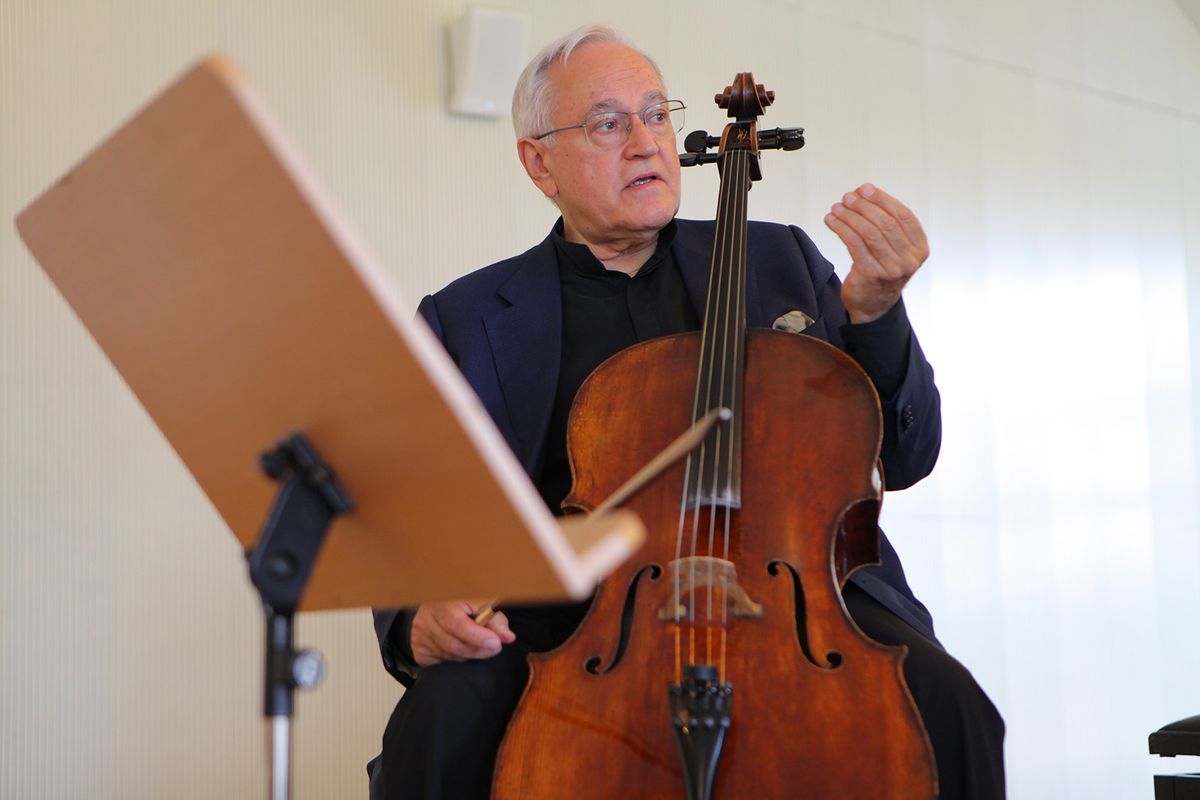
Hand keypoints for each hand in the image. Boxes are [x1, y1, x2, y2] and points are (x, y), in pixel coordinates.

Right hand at [410, 600, 515, 667]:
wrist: (436, 607)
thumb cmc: (463, 605)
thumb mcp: (482, 604)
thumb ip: (495, 620)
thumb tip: (508, 637)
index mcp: (442, 603)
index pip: (456, 623)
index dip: (477, 637)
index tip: (496, 644)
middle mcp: (426, 619)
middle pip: (453, 644)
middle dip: (478, 650)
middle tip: (495, 648)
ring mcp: (419, 637)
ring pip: (449, 656)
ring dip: (469, 655)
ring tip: (479, 646)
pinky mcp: (419, 652)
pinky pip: (441, 663)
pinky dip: (457, 660)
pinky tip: (463, 650)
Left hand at [824, 183, 929, 323]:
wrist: (873, 305)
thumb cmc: (882, 269)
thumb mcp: (895, 249)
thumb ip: (889, 225)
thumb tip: (864, 192)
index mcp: (920, 248)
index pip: (903, 215)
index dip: (883, 199)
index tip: (865, 188)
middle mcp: (910, 259)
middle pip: (885, 222)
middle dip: (864, 206)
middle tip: (848, 197)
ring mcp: (892, 268)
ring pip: (868, 232)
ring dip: (850, 216)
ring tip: (837, 207)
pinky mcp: (871, 274)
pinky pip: (854, 244)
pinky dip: (841, 228)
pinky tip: (831, 221)